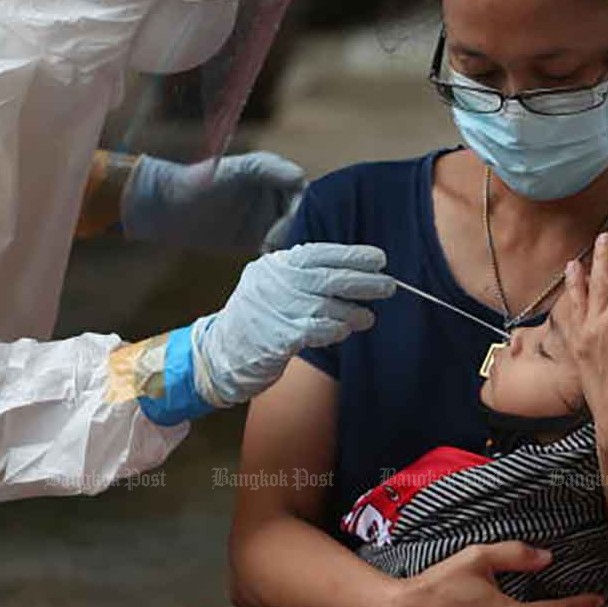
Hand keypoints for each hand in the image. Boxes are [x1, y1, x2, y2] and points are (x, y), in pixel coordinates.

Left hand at [121, 152, 306, 252]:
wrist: (171, 208)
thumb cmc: (201, 181)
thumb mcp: (237, 170)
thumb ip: (269, 168)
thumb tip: (301, 178)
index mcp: (275, 175)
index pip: (304, 192)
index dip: (302, 206)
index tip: (288, 219)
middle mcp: (276, 197)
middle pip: (303, 216)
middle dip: (296, 229)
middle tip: (274, 240)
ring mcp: (268, 220)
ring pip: (294, 235)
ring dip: (290, 244)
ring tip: (269, 249)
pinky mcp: (257, 241)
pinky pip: (278, 250)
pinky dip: (279, 256)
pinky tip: (266, 258)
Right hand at [190, 243, 394, 405]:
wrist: (219, 353)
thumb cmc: (254, 320)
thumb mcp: (271, 285)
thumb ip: (302, 277)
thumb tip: (350, 272)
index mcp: (274, 266)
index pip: (319, 253)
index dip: (352, 255)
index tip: (379, 259)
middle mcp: (275, 283)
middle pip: (329, 278)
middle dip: (363, 282)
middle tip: (388, 286)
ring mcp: (275, 309)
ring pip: (328, 306)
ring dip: (354, 312)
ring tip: (368, 317)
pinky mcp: (278, 337)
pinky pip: (318, 331)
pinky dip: (336, 330)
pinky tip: (344, 331)